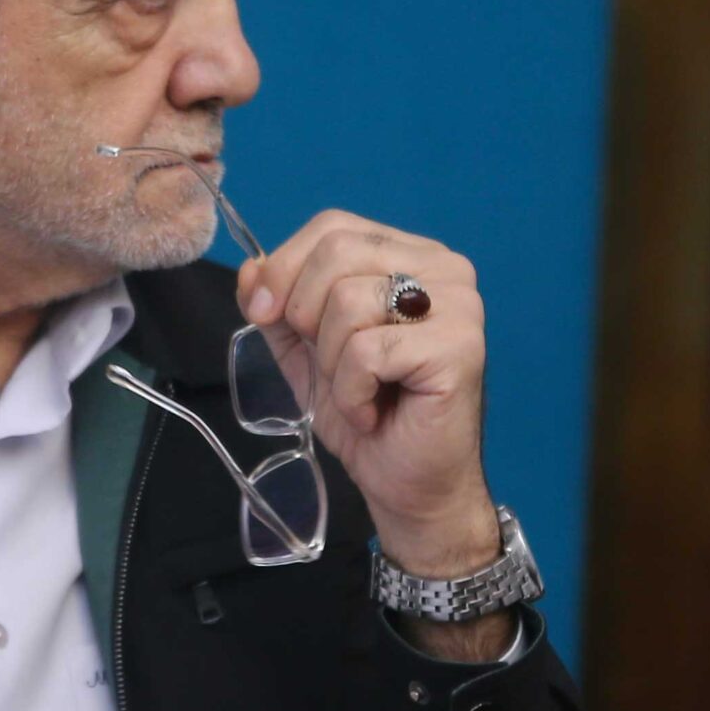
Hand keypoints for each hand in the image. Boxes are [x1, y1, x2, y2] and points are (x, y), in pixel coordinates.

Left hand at [239, 209, 499, 582]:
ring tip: (357, 393)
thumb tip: (249, 269)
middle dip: (305, 314)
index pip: (333, 226)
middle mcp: (444, 268)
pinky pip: (368, 350)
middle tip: (327, 365)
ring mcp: (459, 305)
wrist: (408, 484)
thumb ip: (278, 305)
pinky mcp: (459, 346)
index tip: (261, 313)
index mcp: (411, 255)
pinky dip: (352, 391)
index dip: (284, 266)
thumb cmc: (368, 413)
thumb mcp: (306, 349)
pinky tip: (373, 411)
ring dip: (332, 363)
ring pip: (348, 300)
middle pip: (337, 252)